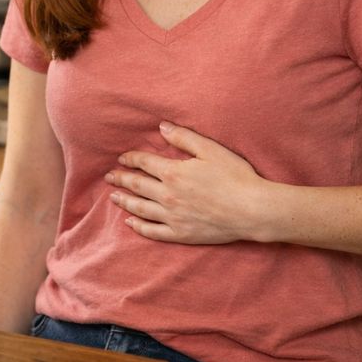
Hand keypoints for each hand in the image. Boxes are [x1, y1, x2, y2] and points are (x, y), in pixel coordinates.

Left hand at [105, 121, 264, 243]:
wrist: (253, 209)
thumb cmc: (235, 176)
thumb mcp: (210, 150)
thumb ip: (183, 137)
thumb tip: (161, 127)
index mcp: (173, 172)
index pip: (144, 162)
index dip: (130, 159)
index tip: (122, 158)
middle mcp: (167, 195)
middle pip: (136, 185)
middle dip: (120, 179)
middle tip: (109, 177)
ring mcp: (172, 216)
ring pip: (140, 208)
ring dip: (124, 201)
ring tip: (113, 197)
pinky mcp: (181, 234)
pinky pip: (153, 231)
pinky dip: (139, 227)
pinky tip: (130, 222)